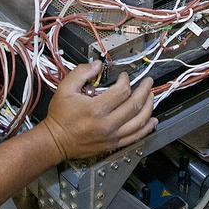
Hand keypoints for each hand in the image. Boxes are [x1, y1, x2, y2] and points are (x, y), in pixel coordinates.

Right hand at [41, 62, 156, 159]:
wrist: (56, 141)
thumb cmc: (60, 117)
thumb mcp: (65, 89)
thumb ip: (81, 73)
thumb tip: (96, 64)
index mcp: (95, 109)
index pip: (121, 92)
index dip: (126, 81)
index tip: (124, 77)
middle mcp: (106, 124)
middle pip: (134, 105)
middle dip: (144, 90)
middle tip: (148, 82)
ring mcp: (112, 136)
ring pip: (139, 121)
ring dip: (149, 107)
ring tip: (151, 96)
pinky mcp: (113, 144)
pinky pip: (136, 136)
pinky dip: (147, 128)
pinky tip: (152, 120)